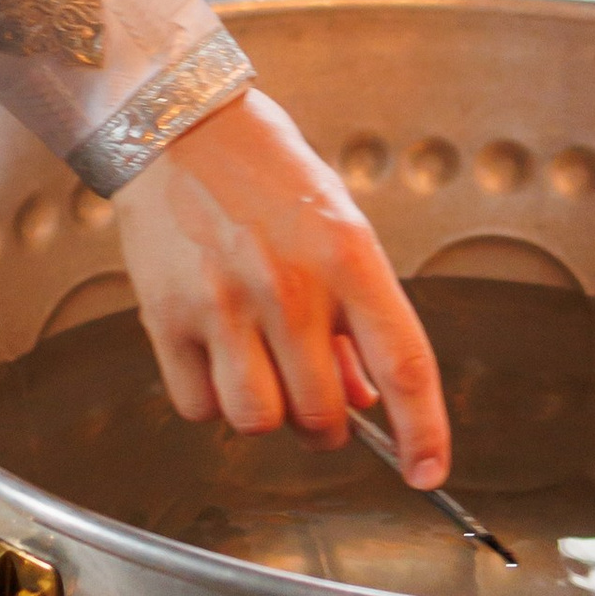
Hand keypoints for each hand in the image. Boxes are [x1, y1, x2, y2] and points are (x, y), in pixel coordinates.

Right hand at [113, 83, 450, 482]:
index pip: (402, 364)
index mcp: (347, 255)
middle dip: (328, 426)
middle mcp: (289, 284)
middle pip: (323, 415)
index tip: (427, 472)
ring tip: (265, 377)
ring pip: (259, 422)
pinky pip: (198, 406)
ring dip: (269, 417)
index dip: (424, 431)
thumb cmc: (265, 171)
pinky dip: (212, 402)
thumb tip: (364, 400)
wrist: (177, 123)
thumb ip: (355, 316)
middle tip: (318, 397)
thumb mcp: (336, 227)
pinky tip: (217, 361)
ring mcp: (224, 303)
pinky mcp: (166, 316)